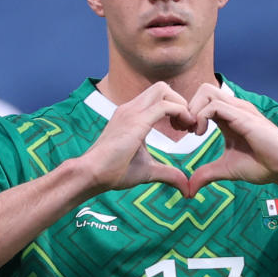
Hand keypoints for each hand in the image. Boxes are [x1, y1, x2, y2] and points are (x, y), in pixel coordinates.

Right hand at [80, 82, 193, 196]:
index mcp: (131, 115)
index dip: (175, 108)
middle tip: (186, 126)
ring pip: (163, 90)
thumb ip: (168, 174)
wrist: (91, 174)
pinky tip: (182, 131)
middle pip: (162, 87)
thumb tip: (186, 188)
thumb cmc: (113, 172)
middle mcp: (131, 108)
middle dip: (180, 102)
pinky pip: (165, 105)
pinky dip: (181, 113)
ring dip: (181, 105)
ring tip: (185, 127)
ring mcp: (132, 111)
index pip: (158, 97)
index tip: (182, 130)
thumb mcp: (148, 170)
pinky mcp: (136, 121)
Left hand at [186, 83, 277, 195]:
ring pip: (207, 91)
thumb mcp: (225, 169)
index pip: (202, 101)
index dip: (188, 113)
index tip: (183, 132)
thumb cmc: (261, 165)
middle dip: (187, 106)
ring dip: (193, 110)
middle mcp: (233, 109)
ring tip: (194, 131)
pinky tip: (201, 134)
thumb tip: (189, 189)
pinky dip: (201, 117)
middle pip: (203, 90)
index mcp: (228, 117)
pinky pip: (215, 106)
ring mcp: (239, 110)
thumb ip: (206, 174)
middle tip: (185, 129)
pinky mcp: (244, 116)